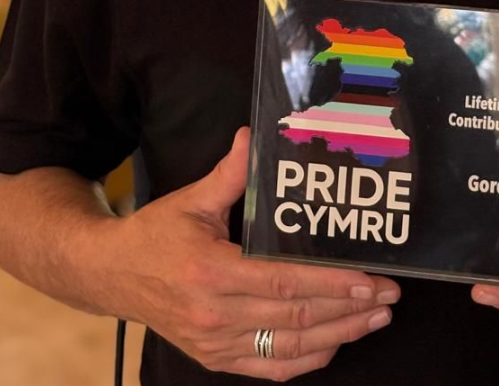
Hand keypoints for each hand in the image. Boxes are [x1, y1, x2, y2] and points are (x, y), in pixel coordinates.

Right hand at [104, 128, 398, 378]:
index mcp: (212, 272)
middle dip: (350, 309)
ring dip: (340, 335)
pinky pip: (271, 369)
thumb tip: (253, 136)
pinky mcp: (216, 358)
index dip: (331, 284)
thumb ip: (230, 173)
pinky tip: (337, 343)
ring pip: (290, 348)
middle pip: (296, 319)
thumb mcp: (191, 199)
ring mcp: (216, 343)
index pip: (285, 284)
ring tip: (376, 319)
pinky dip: (308, 360)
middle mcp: (216, 315)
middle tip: (388, 296)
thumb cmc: (155, 234)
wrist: (109, 275)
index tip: (369, 279)